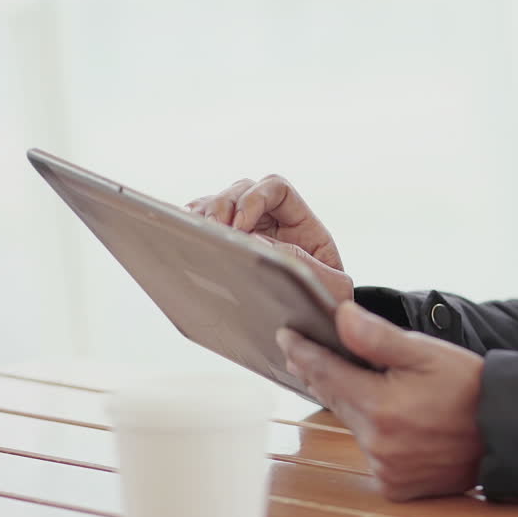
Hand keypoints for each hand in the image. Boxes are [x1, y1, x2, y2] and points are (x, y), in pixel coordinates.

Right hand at [186, 175, 352, 303]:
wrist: (311, 328)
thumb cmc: (327, 304)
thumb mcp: (332, 287)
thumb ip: (307, 265)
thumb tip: (258, 243)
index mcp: (300, 223)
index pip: (276, 188)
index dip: (255, 198)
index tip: (242, 227)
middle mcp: (270, 220)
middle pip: (241, 190)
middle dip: (223, 206)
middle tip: (214, 232)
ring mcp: (244, 231)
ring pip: (216, 203)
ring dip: (203, 216)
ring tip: (198, 238)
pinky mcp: (222, 247)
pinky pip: (198, 223)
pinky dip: (188, 226)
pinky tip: (184, 240)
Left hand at [276, 301, 484, 500]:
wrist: (506, 431)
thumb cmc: (470, 385)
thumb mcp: (426, 352)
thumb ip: (378, 337)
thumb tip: (339, 317)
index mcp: (380, 406)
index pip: (326, 373)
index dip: (303, 352)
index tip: (286, 336)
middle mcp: (377, 443)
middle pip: (336, 400)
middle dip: (323, 374)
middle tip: (307, 351)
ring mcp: (385, 468)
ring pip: (354, 425)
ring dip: (352, 403)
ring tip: (360, 381)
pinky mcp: (395, 485)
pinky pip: (371, 452)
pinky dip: (373, 432)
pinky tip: (390, 418)